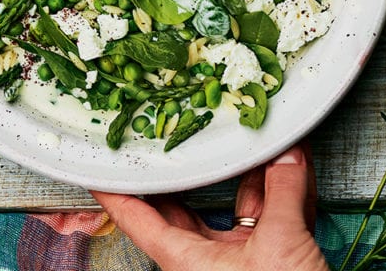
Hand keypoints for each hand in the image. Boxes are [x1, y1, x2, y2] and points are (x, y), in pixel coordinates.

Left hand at [91, 144, 327, 270]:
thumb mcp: (282, 247)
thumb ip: (283, 194)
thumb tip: (288, 157)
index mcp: (186, 261)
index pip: (136, 217)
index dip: (114, 189)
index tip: (94, 165)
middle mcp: (205, 260)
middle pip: (184, 202)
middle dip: (187, 164)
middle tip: (171, 129)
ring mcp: (238, 261)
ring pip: (232, 203)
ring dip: (248, 170)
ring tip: (248, 133)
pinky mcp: (269, 262)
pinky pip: (266, 215)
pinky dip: (279, 189)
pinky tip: (290, 162)